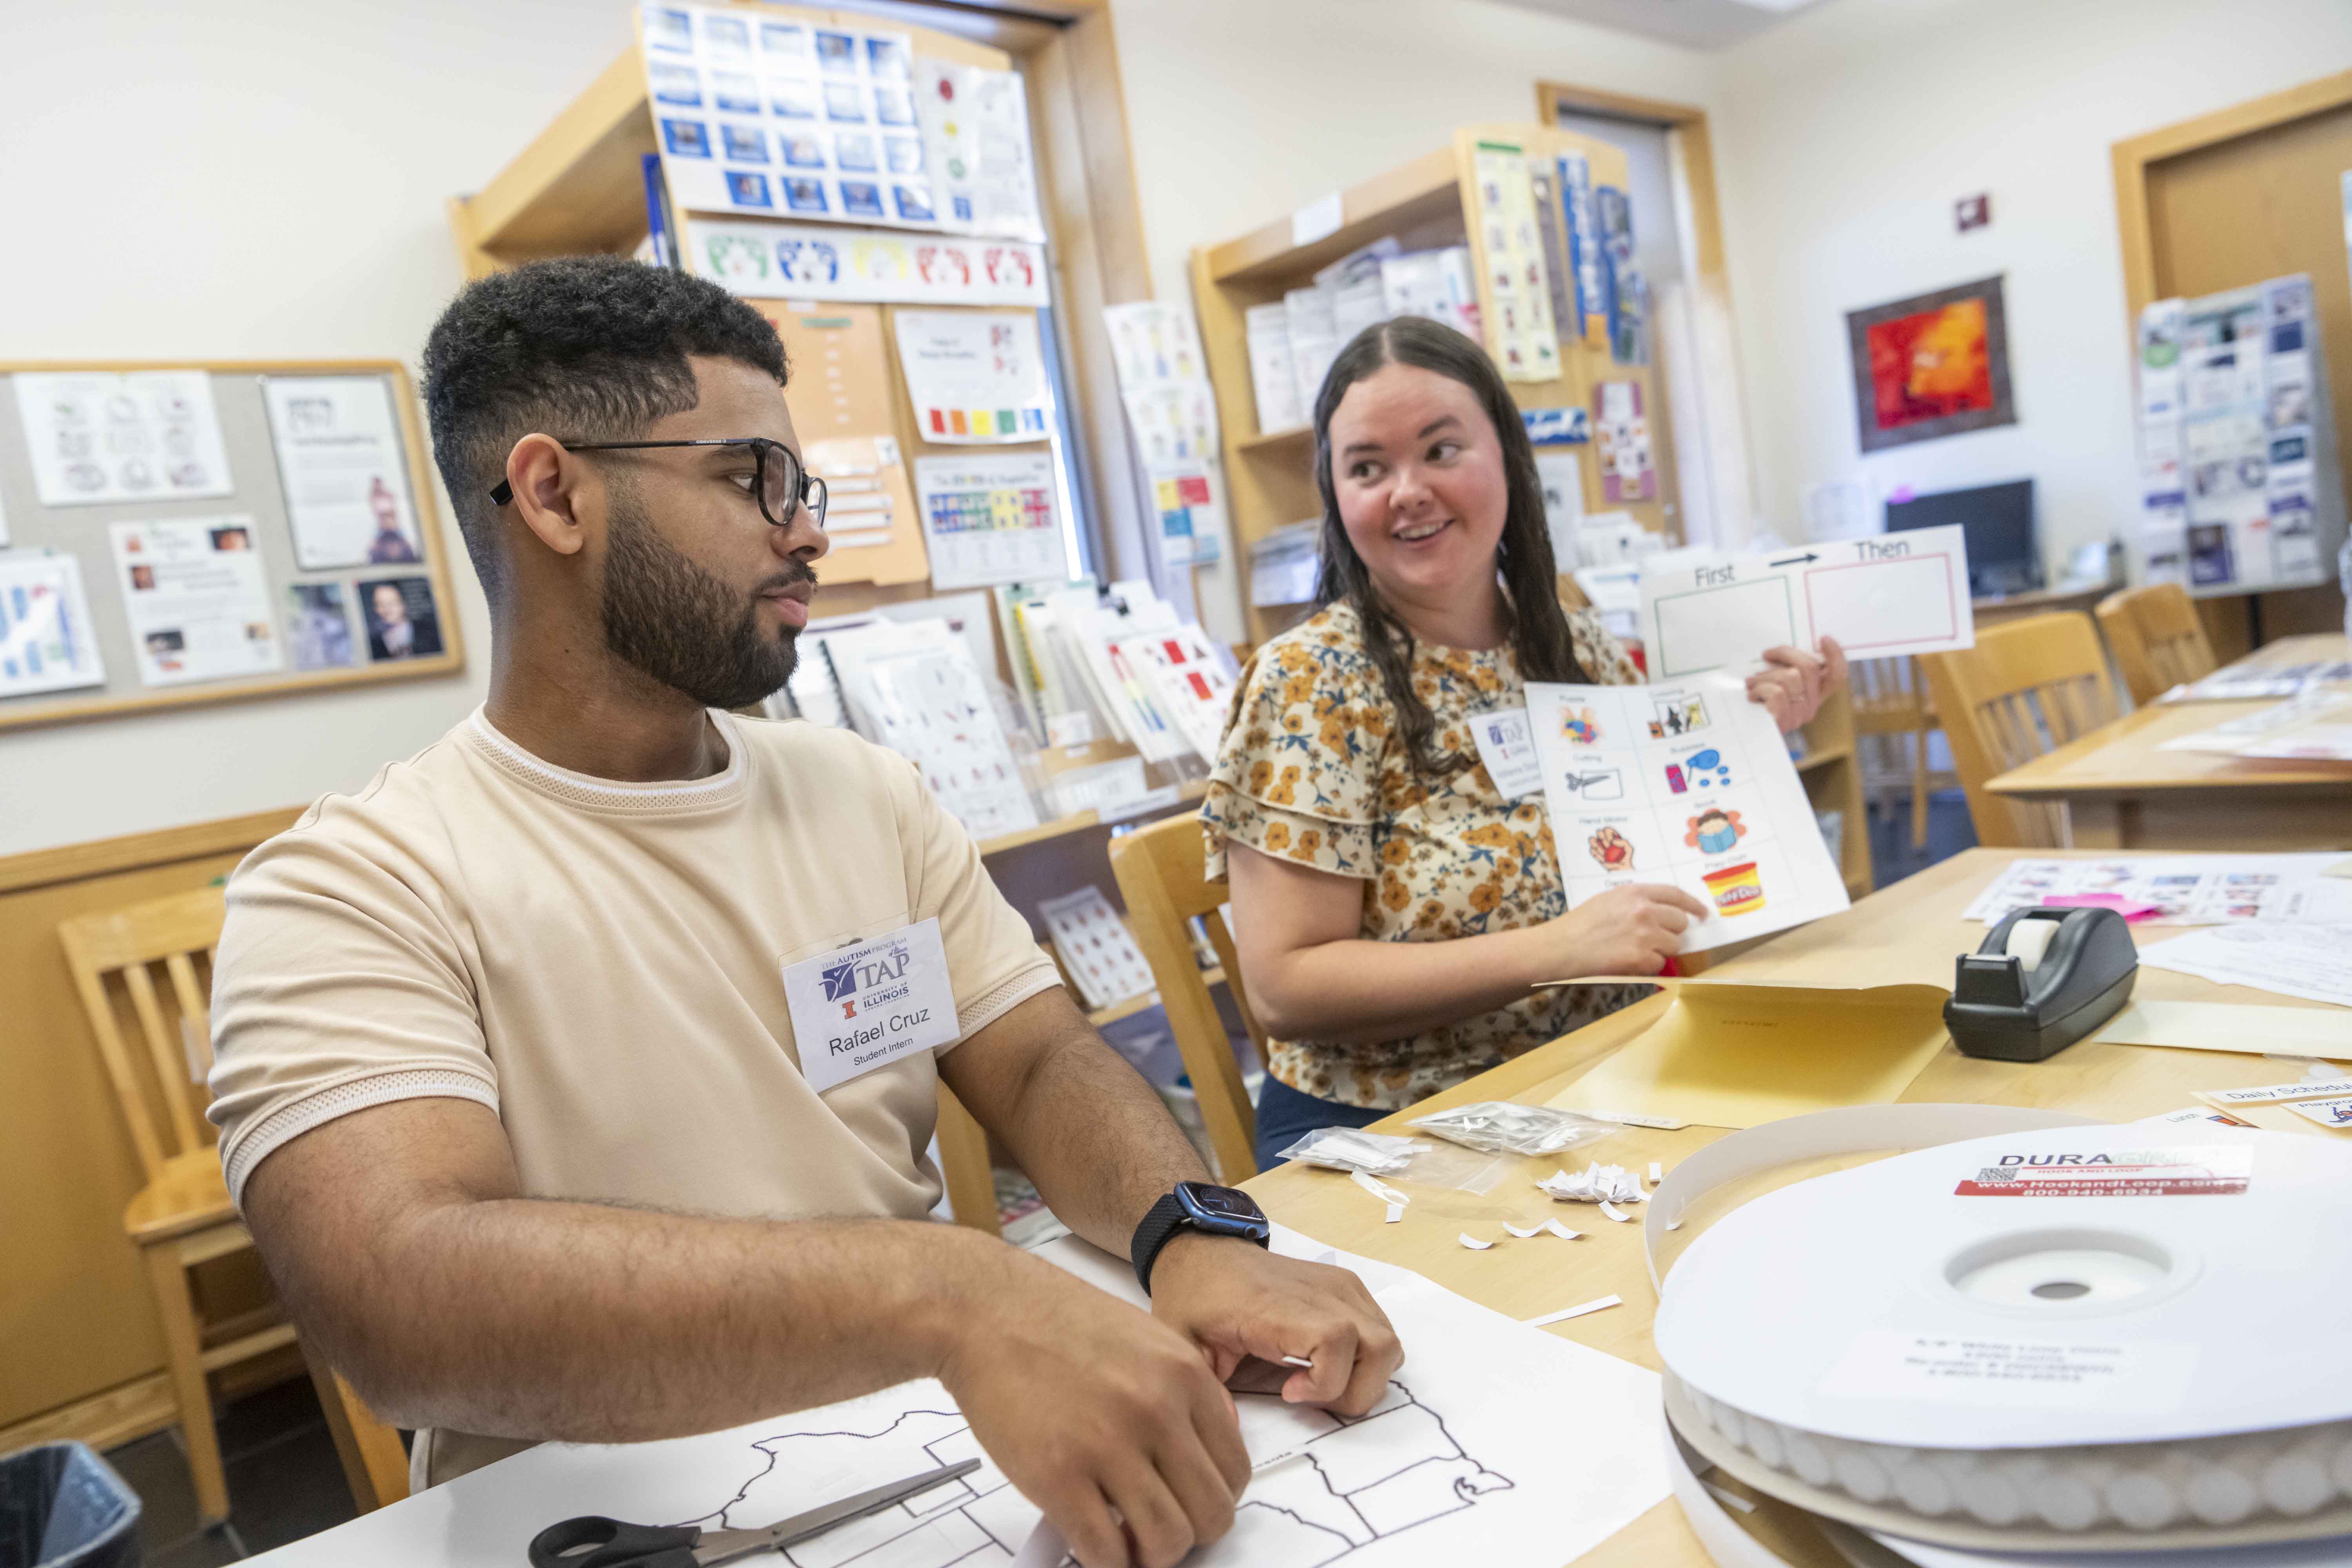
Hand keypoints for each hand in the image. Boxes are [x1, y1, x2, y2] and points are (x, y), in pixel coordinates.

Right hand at [940, 1251, 1248, 1567]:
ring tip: (1126, 1543)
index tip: (1189, 1504)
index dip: (1214, 1499)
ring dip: (1149, 1556)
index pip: (1235, 1470)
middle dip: (1190, 1535)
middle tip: (1158, 1529)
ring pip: (1167, 1542)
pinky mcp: (1059, 1478)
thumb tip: (1205, 1451)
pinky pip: (1106, 1553)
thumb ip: (1183, 1391)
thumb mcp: (1144, 1338)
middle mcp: (1157, 1411)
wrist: (984, 1309)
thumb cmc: (1052, 1320)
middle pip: (1212, 1514)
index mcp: (1184, 1375)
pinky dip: (1106, 1563)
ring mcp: (1109, 1446)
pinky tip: (1092, 1547)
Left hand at [1149, 1234, 1402, 1412]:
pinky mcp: (1346, 1286)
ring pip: (1387, 1341)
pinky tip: (1325, 1362)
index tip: (1288, 1393)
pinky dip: (1366, 1357)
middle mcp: (1320, 1292)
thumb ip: (1205, 1390)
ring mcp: (1339, 1286)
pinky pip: (1380, 1328)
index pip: (1336, 1341)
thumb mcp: (1182, 1345)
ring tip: (1321, 1383)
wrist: (1203, 1252)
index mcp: (1279, 1306)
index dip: (1325, 1383)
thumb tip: (1228, 1430)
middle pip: (1379, 1347)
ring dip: (1365, 1376)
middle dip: (1355, 1391)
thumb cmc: (1195, 1298)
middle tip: (1312, 1399)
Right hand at [1539, 882, 1710, 975]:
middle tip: (1654, 938)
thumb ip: (1637, 902)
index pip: (1676, 895)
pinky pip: (1659, 964)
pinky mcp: (1641, 960)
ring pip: (1673, 945)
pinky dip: (1648, 966)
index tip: (1702, 913)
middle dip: (1672, 932)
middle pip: (1680, 922)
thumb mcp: (1609, 900)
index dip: (1693, 905)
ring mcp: (1645, 936)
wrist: (1560, 948)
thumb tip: (1663, 912)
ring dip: (1660, 950)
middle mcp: (1645, 911)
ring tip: (1635, 950)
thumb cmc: (1580, 924)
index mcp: (1636, 893)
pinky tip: (1628, 962)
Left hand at [1746, 637, 1846, 731]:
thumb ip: (1786, 669)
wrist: (1743, 734)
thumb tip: (1782, 651)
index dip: (1836, 656)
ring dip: (1765, 675)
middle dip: (1785, 653)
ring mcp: (1799, 715)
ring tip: (1753, 683)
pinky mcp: (1785, 721)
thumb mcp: (1775, 682)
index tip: (1824, 638)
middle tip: (1766, 654)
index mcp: (1813, 695)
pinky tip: (1752, 695)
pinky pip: (1777, 693)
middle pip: (1810, 667)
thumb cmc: (1757, 703)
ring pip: (1790, 677)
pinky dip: (1760, 688)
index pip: (1836, 676)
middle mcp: (1811, 705)